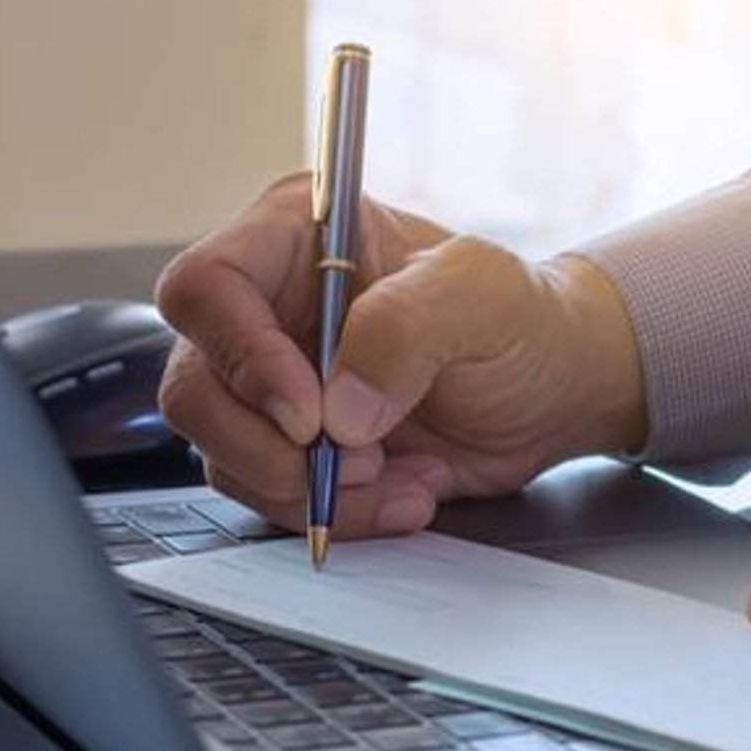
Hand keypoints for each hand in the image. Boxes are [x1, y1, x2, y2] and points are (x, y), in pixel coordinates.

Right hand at [155, 172, 647, 535]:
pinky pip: (270, 497)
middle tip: (358, 461)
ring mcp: (273, 385)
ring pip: (225, 455)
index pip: (207, 288)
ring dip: (311, 489)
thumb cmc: (522, 320)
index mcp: (294, 237)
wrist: (554, 392)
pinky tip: (404, 493)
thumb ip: (407, 329)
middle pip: (196, 387)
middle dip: (270, 448)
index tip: (310, 414)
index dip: (243, 358)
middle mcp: (267, 309)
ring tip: (399, 477)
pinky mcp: (293, 449)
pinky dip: (336, 513)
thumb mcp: (481, 296)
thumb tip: (339, 409)